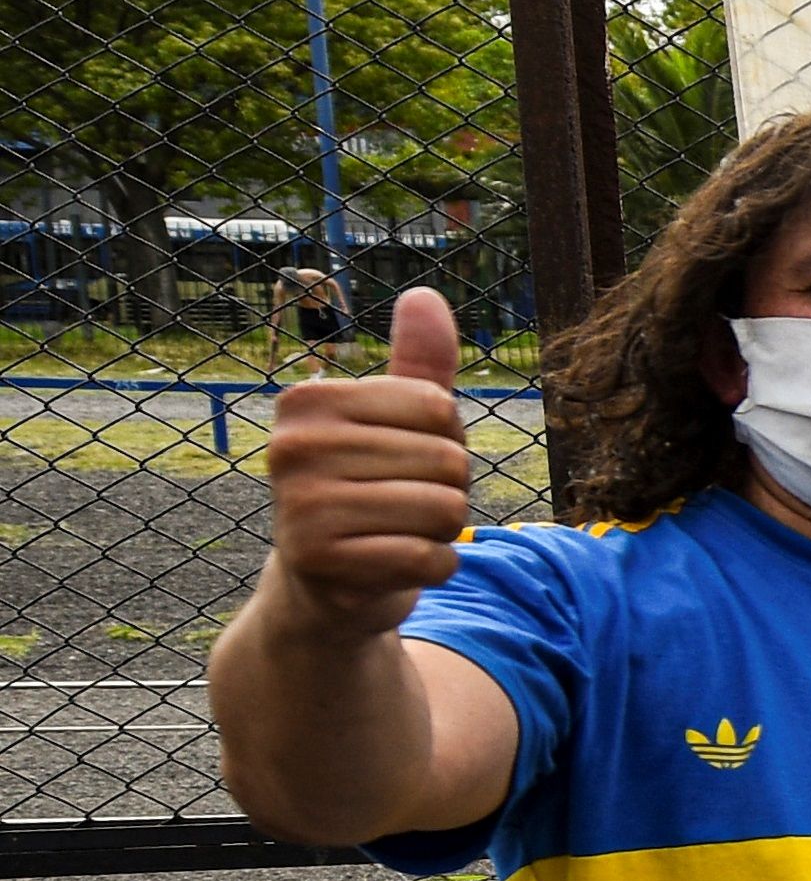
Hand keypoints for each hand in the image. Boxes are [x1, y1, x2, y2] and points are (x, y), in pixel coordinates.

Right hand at [255, 290, 472, 639]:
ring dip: (441, 531)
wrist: (327, 586)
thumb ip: (418, 363)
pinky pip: (430, 557)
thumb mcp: (397, 423)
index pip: (439, 407)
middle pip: (448, 460)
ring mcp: (301, 506)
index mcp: (309, 401)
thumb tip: (425, 294)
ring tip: (395, 533)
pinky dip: (432, 567)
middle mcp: (292, 447)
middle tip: (398, 506)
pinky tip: (394, 565)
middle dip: (447, 491)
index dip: (445, 440)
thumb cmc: (372, 491)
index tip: (401, 461)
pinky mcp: (321, 562)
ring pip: (445, 510)